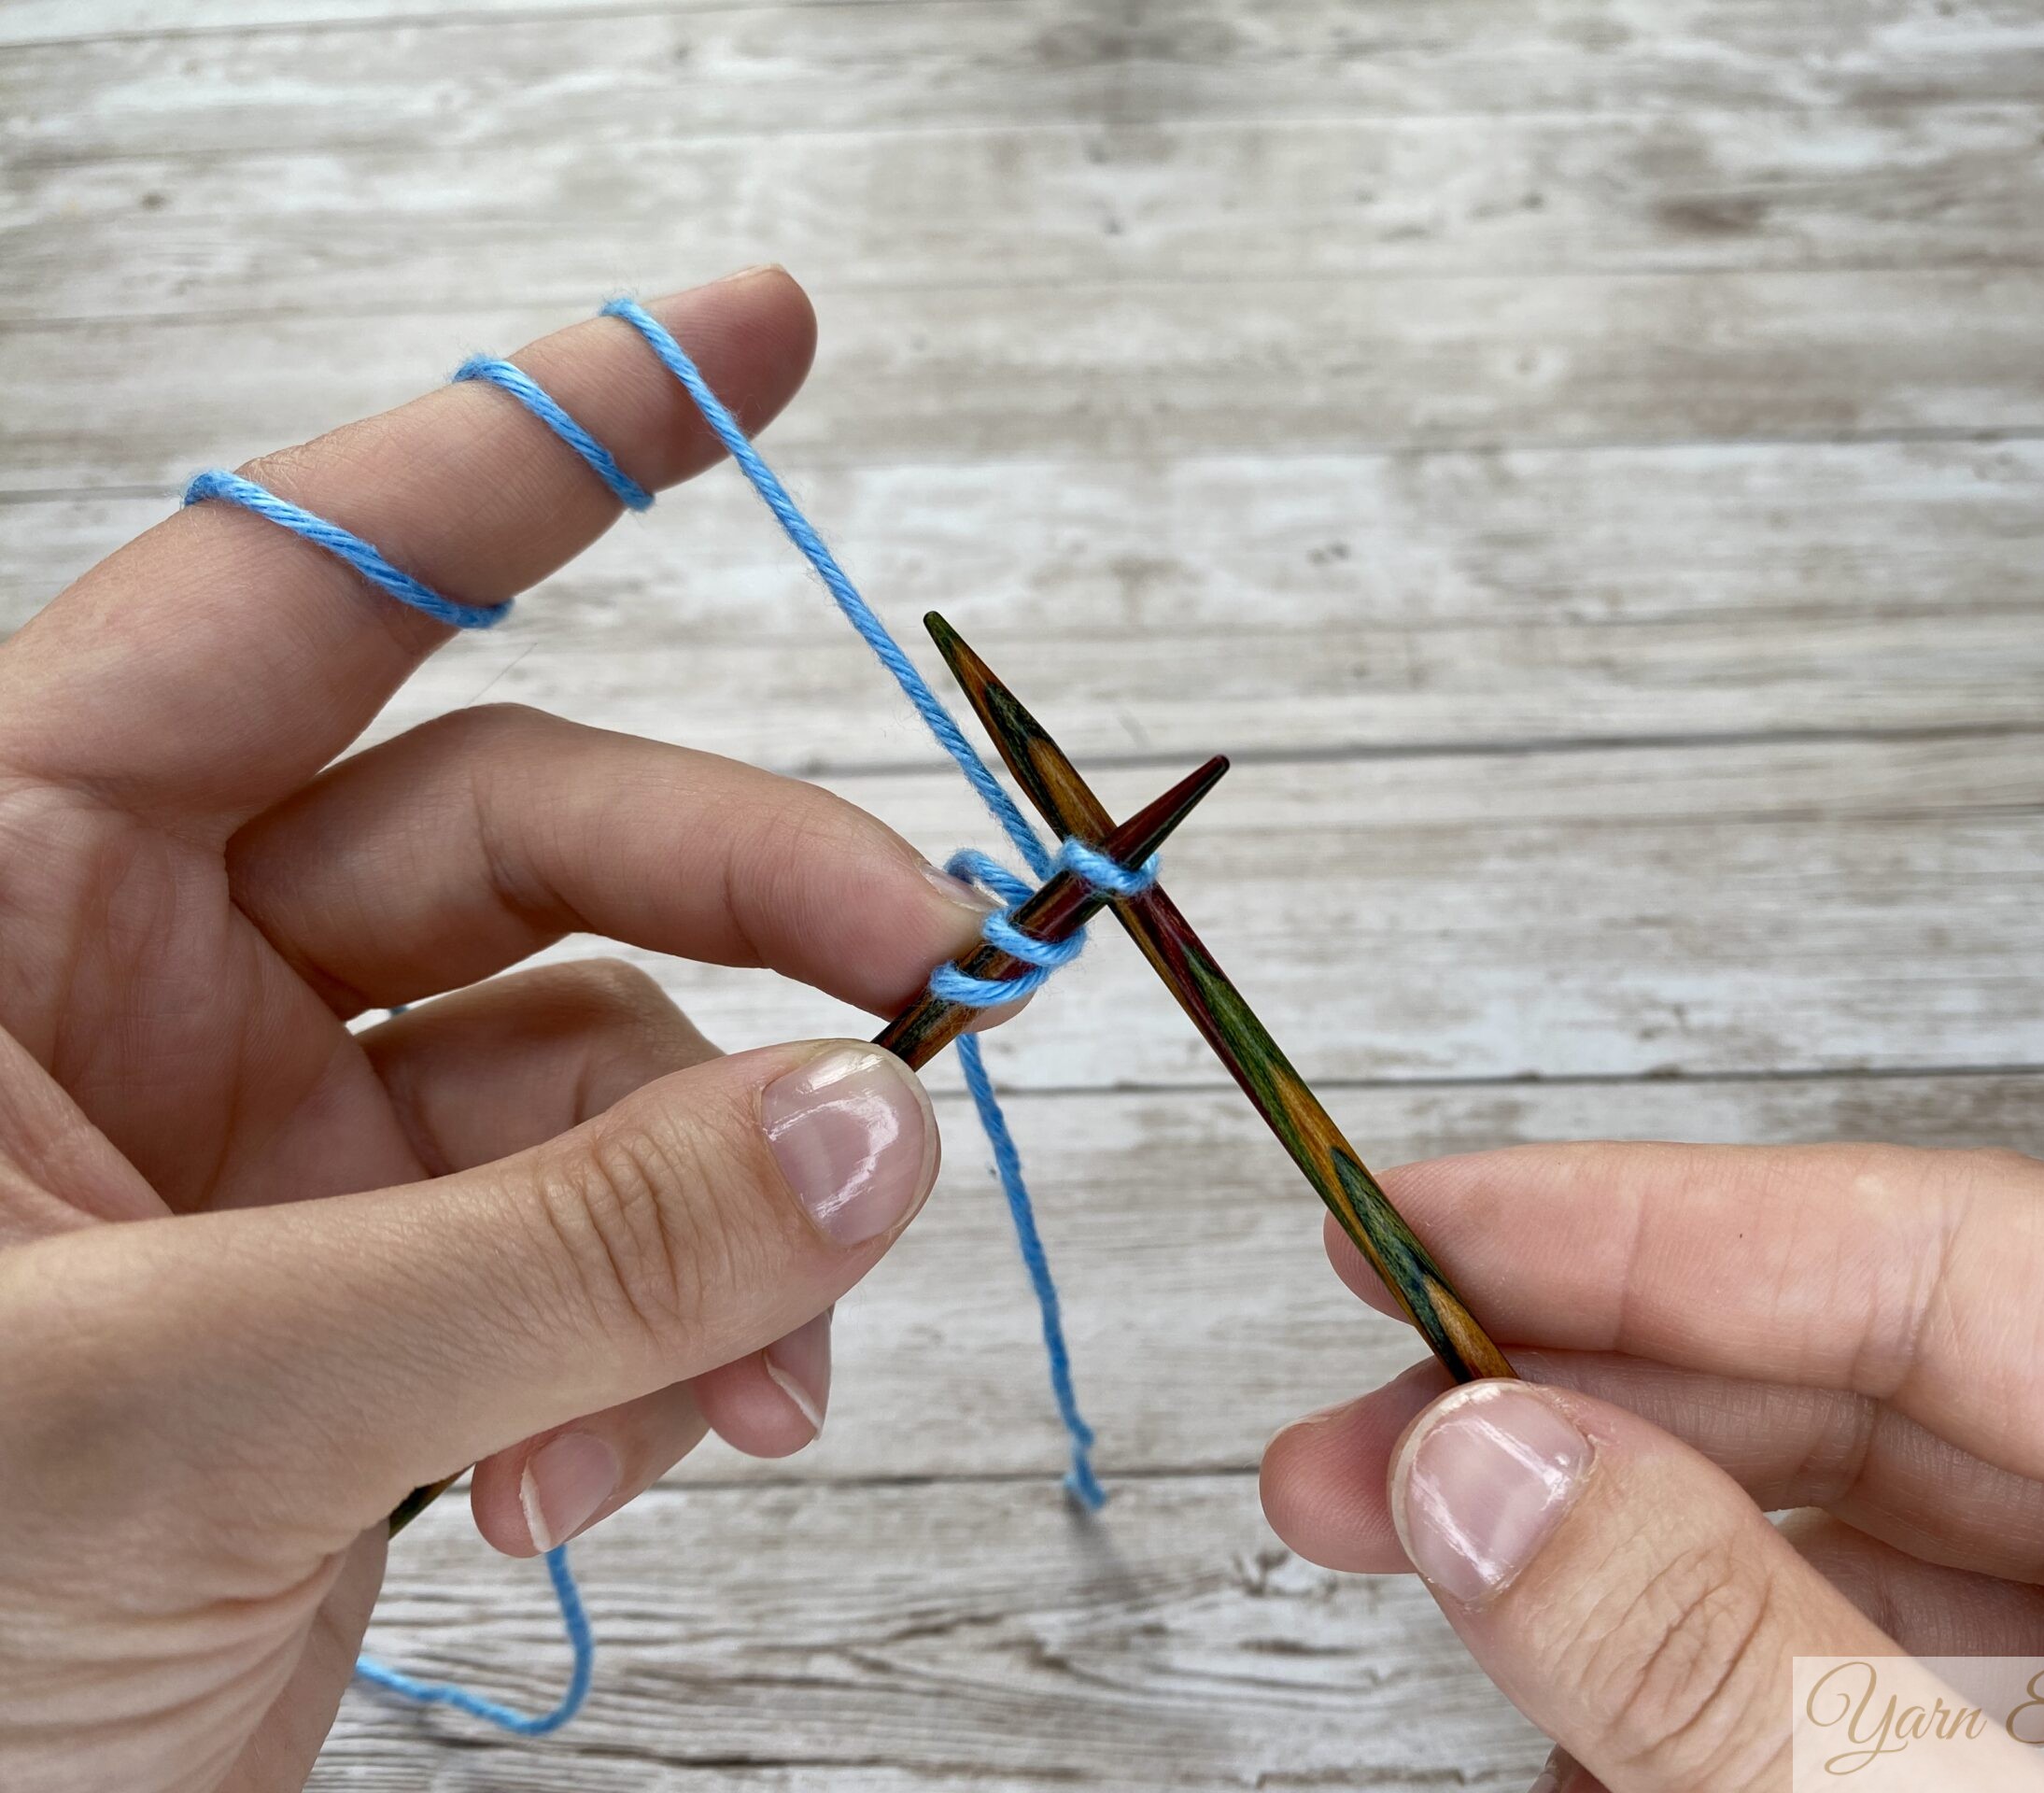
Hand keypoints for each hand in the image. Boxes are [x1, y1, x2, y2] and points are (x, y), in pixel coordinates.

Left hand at [0, 267, 1000, 1791]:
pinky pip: (611, 1259)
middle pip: (532, 837)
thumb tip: (876, 1127)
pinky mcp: (380, 1312)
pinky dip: (675, 1352)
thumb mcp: (180, 1407)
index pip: (290, 593)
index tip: (755, 340)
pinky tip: (640, 1463)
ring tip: (753, 1381)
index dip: (531, 447)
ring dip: (726, 1220)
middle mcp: (138, 989)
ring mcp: (274, 1155)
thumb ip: (551, 1256)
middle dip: (757, 910)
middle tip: (951, 979)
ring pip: (611, 1084)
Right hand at [1261, 1142, 2043, 1790]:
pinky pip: (1863, 1688)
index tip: (1429, 1224)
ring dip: (1623, 1562)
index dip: (1663, 1225)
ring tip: (1436, 1580)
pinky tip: (1578, 1738)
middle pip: (1883, 1392)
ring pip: (1854, 1544)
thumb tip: (1483, 1465)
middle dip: (1598, 1403)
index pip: (1966, 1262)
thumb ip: (1745, 1674)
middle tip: (1360, 1429)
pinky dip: (1699, 1703)